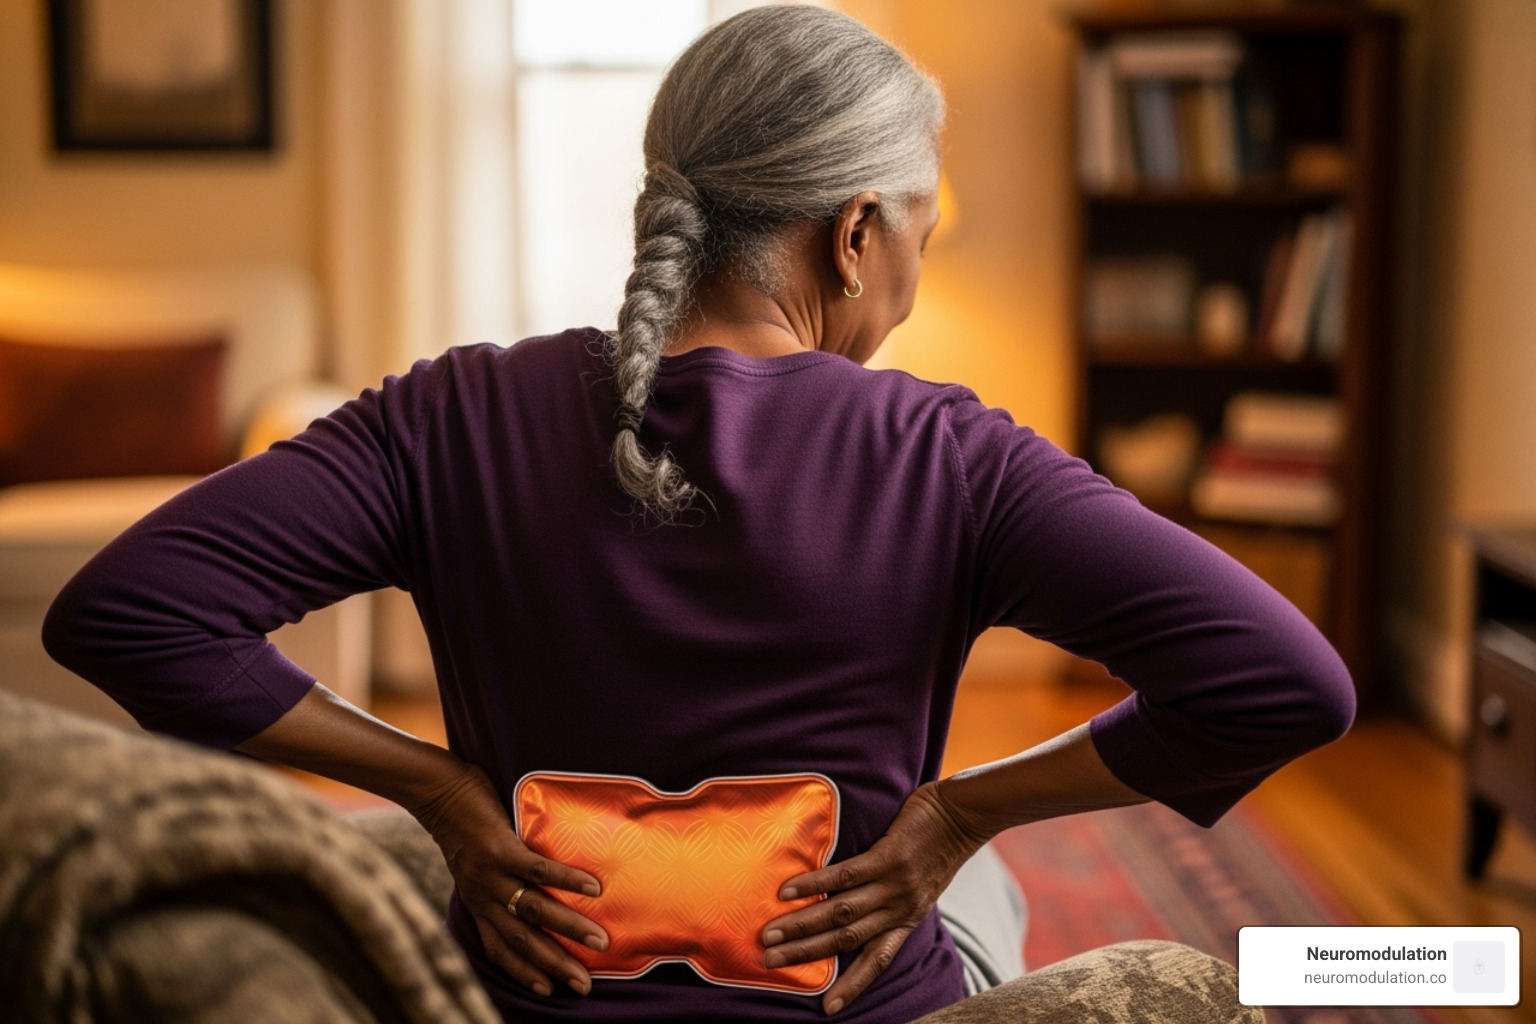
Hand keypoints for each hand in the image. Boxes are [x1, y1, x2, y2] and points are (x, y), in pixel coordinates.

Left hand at [408, 763, 609, 997]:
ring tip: (599, 941)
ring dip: (569, 929)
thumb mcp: (472, 867)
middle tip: (585, 985)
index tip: (550, 991)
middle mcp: (483, 897)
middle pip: (522, 941)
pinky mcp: (500, 849)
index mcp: (478, 904)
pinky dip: (567, 880)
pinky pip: (537, 870)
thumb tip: (528, 890)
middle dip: (555, 965)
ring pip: (534, 911)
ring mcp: (491, 875)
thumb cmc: (462, 826)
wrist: (438, 794)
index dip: (524, 973)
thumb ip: (496, 884)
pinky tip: (593, 888)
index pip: (500, 951)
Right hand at [760, 781, 991, 1015]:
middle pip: (846, 940)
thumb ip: (892, 899)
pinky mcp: (887, 858)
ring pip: (841, 913)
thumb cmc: (939, 847)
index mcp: (907, 919)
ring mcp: (893, 885)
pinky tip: (788, 891)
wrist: (964, 814)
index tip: (827, 1008)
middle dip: (806, 954)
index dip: (852, 985)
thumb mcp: (921, 885)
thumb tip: (857, 905)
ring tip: (771, 934)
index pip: (877, 960)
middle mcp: (899, 909)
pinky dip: (814, 885)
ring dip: (802, 925)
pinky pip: (844, 876)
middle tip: (770, 962)